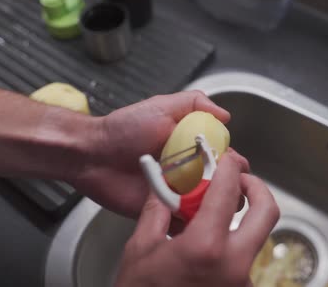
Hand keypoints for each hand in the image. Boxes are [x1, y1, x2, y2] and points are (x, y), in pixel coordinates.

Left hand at [70, 90, 229, 217]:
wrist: (93, 155)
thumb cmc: (124, 129)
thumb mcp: (161, 106)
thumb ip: (194, 103)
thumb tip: (225, 115)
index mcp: (192, 147)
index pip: (225, 159)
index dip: (233, 164)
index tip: (234, 165)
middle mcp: (188, 172)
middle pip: (222, 185)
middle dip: (229, 188)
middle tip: (221, 187)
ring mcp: (177, 194)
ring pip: (208, 206)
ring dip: (213, 206)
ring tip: (206, 203)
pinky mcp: (163, 213)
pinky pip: (185, 223)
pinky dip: (192, 224)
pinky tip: (193, 219)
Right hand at [114, 151, 279, 286]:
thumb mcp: (140, 249)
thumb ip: (158, 211)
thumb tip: (166, 187)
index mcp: (206, 247)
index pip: (228, 192)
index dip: (228, 168)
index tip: (225, 159)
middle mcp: (234, 265)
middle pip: (267, 212)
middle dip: (257, 188)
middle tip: (240, 180)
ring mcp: (242, 283)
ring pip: (257, 238)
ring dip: (244, 219)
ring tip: (218, 214)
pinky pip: (245, 260)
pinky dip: (233, 244)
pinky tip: (211, 246)